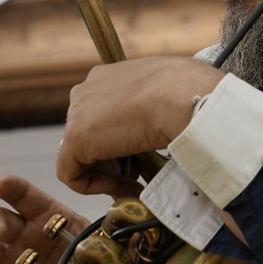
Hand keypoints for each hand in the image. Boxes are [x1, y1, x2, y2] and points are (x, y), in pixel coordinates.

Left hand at [56, 57, 222, 194]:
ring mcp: (78, 113)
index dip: (121, 142)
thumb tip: (168, 118)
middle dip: (113, 158)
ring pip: (81, 155)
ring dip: (108, 173)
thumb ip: (155, 104)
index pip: (103, 115)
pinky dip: (96, 186)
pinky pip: (72, 174)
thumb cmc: (190, 90)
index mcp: (108, 76)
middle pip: (91, 135)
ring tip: (137, 182)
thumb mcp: (170, 91)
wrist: (185, 97)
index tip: (143, 157)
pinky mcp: (75, 139)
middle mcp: (87, 90)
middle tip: (139, 172)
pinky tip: (127, 187)